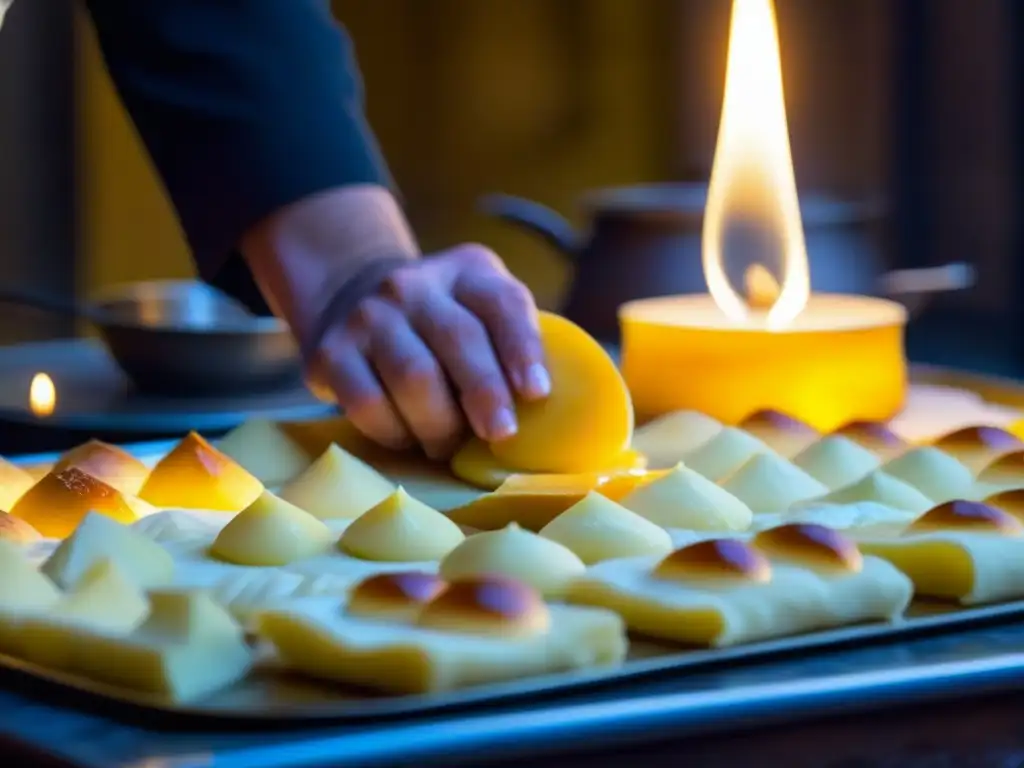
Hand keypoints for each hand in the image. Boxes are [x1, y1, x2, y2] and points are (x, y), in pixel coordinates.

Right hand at [315, 244, 550, 458]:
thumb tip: (558, 419)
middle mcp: (414, 285)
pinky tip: (408, 438)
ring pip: (413, 376)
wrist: (351, 295)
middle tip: (501, 434)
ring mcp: (369, 316)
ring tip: (449, 446)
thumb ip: (513, 345)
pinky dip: (394, 431)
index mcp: (467, 272)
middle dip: (485, 394)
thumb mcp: (481, 311)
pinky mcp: (330, 351)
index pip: (503, 303)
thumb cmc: (441, 325)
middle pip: (459, 341)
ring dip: (439, 423)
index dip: (522, 348)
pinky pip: (366, 402)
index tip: (536, 393)